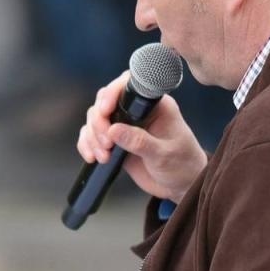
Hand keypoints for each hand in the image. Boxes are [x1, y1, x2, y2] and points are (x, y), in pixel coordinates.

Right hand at [76, 71, 207, 203]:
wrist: (181, 185)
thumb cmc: (182, 164)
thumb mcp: (164, 154)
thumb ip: (140, 142)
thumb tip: (114, 131)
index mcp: (154, 104)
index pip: (127, 85)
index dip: (111, 93)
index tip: (105, 110)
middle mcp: (136, 110)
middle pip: (105, 102)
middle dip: (99, 121)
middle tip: (107, 143)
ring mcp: (124, 125)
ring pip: (95, 119)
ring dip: (93, 136)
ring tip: (104, 156)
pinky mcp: (115, 141)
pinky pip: (93, 136)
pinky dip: (87, 145)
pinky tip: (92, 158)